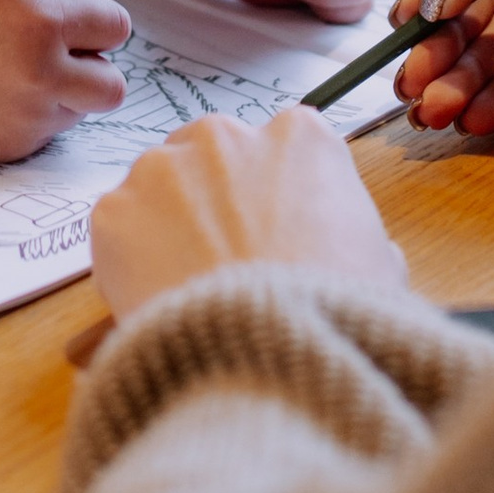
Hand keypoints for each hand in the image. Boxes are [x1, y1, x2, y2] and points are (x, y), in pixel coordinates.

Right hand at [0, 0, 131, 160]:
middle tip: (66, 59)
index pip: (117, 28)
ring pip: (80, 110)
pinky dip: (32, 116)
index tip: (83, 25)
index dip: (100, 23)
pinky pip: (46, 132)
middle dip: (96, 70)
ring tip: (18, 74)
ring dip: (62, 93)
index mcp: (45, 24)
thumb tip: (88, 7)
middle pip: (114, 87)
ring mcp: (29, 118)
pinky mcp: (13, 147)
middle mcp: (44, 76)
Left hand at [89, 109, 407, 320]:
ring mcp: (163, 167)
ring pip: (159, 188)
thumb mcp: (380, 269)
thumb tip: (353, 251)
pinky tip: (157, 300)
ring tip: (189, 288)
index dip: (274, 194)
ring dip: (168, 225)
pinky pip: (118, 231)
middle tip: (225, 262)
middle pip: (212, 157)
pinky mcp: (113, 210)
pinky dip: (128, 261)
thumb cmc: (332, 314)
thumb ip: (357, 236)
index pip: (281, 146)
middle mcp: (227, 135)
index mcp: (301, 138)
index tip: (273, 232)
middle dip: (215, 200)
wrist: (267, 357)